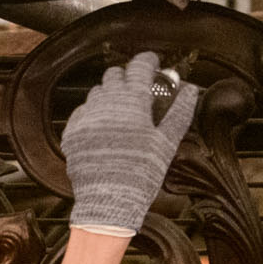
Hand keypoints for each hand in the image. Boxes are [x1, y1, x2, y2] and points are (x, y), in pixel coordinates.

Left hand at [57, 52, 197, 236]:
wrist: (108, 202)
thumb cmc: (141, 175)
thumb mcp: (166, 143)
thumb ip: (179, 113)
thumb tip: (191, 91)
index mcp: (132, 104)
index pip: (139, 67)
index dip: (148, 61)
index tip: (153, 63)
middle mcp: (106, 105)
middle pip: (114, 75)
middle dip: (128, 77)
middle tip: (139, 88)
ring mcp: (86, 117)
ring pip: (97, 92)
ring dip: (110, 95)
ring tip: (123, 111)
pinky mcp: (72, 132)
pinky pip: (82, 112)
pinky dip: (94, 113)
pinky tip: (104, 127)